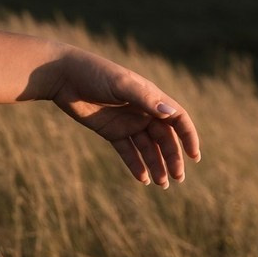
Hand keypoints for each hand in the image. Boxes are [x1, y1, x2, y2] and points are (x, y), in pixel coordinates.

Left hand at [46, 48, 200, 186]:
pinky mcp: (111, 130)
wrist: (63, 75)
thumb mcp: (120, 85)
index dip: (188, 136)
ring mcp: (127, 122)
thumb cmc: (94, 73)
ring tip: (161, 184)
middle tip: (177, 178)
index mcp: (150, 97)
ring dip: (156, 165)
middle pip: (164, 138)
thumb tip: (171, 114)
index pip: (177, 119)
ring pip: (147, 147)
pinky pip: (127, 151)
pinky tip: (143, 179)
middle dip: (172, 158)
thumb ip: (145, 100)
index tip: (194, 156)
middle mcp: (142, 110)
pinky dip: (135, 165)